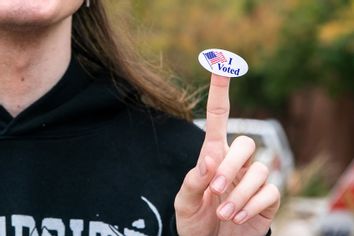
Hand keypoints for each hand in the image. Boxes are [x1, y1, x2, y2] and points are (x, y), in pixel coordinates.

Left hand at [174, 74, 279, 235]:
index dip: (220, 92)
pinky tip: (235, 217)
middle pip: (247, 142)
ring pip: (260, 169)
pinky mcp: (268, 198)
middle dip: (231, 164)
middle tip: (214, 188)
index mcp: (214, 156)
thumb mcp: (184, 202)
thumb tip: (209, 159)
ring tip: (222, 212)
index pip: (220, 118)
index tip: (221, 64)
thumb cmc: (196, 220)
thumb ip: (193, 180)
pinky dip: (249, 206)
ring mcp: (254, 180)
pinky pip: (269, 192)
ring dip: (238, 192)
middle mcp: (237, 163)